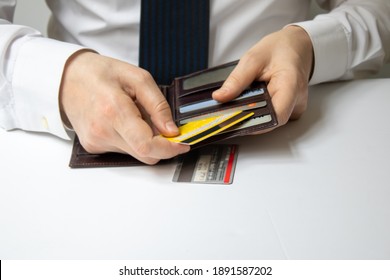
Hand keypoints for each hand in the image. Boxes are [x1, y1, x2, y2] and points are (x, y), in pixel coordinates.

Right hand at [59, 51, 189, 164]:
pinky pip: (123, 150)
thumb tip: (172, 130)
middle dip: (162, 145)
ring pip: (136, 153)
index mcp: (114, 110)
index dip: (170, 149)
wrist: (66, 78)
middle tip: (166, 128)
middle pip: (145, 154)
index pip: (147, 145)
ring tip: (136, 116)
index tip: (183, 143)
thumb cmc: (100, 73)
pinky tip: (125, 122)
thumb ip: (158, 105)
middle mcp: (103, 130)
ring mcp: (96, 141)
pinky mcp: (93, 146)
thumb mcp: (137, 78)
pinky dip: (132, 140)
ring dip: (146, 140)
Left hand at [212, 26, 313, 130]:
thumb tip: (220, 98)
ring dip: (254, 113)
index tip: (235, 118)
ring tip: (243, 99)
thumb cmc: (280, 49)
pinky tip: (254, 100)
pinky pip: (273, 116)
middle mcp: (297, 100)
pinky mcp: (291, 110)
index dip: (255, 122)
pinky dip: (260, 110)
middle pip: (270, 120)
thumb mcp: (253, 58)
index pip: (276, 116)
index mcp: (291, 84)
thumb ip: (237, 79)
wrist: (297, 46)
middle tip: (230, 108)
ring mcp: (295, 107)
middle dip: (248, 117)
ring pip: (270, 120)